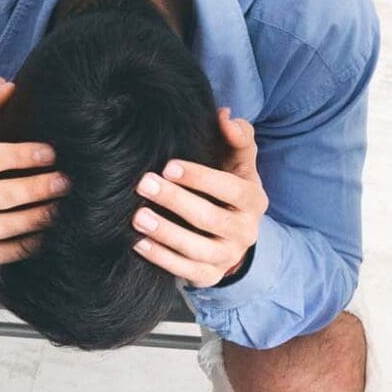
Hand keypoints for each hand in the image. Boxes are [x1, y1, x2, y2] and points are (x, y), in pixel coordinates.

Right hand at [0, 79, 67, 267]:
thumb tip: (9, 85)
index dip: (21, 156)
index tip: (52, 152)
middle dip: (35, 189)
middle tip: (67, 182)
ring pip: (2, 227)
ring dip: (37, 218)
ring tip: (65, 206)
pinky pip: (7, 252)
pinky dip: (32, 244)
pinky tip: (55, 231)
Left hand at [131, 110, 267, 286]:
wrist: (233, 235)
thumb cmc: (230, 188)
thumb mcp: (239, 162)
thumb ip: (237, 136)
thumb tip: (224, 116)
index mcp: (253, 200)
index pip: (230, 188)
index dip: (200, 177)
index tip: (168, 166)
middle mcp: (246, 231)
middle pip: (209, 218)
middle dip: (175, 200)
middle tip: (144, 184)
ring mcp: (228, 256)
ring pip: (196, 248)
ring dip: (165, 232)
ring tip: (138, 216)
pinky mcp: (210, 275)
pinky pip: (185, 270)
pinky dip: (161, 258)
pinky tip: (139, 243)